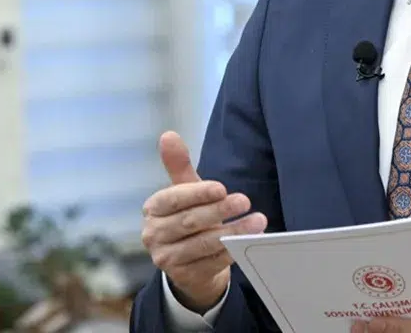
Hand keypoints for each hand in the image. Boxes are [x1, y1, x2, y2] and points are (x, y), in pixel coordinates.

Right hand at [141, 131, 267, 311]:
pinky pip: (212, 263)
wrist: (191, 262)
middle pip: (189, 222)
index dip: (198, 193)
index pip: (173, 199)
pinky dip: (232, 252)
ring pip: (203, 244)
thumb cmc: (191, 218)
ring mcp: (166, 259)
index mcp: (152, 209)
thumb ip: (179, 165)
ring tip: (258, 221)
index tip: (222, 188)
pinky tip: (250, 241)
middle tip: (245, 201)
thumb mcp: (186, 191)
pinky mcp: (184, 277)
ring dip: (233, 232)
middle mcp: (153, 235)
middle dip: (219, 211)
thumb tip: (168, 135)